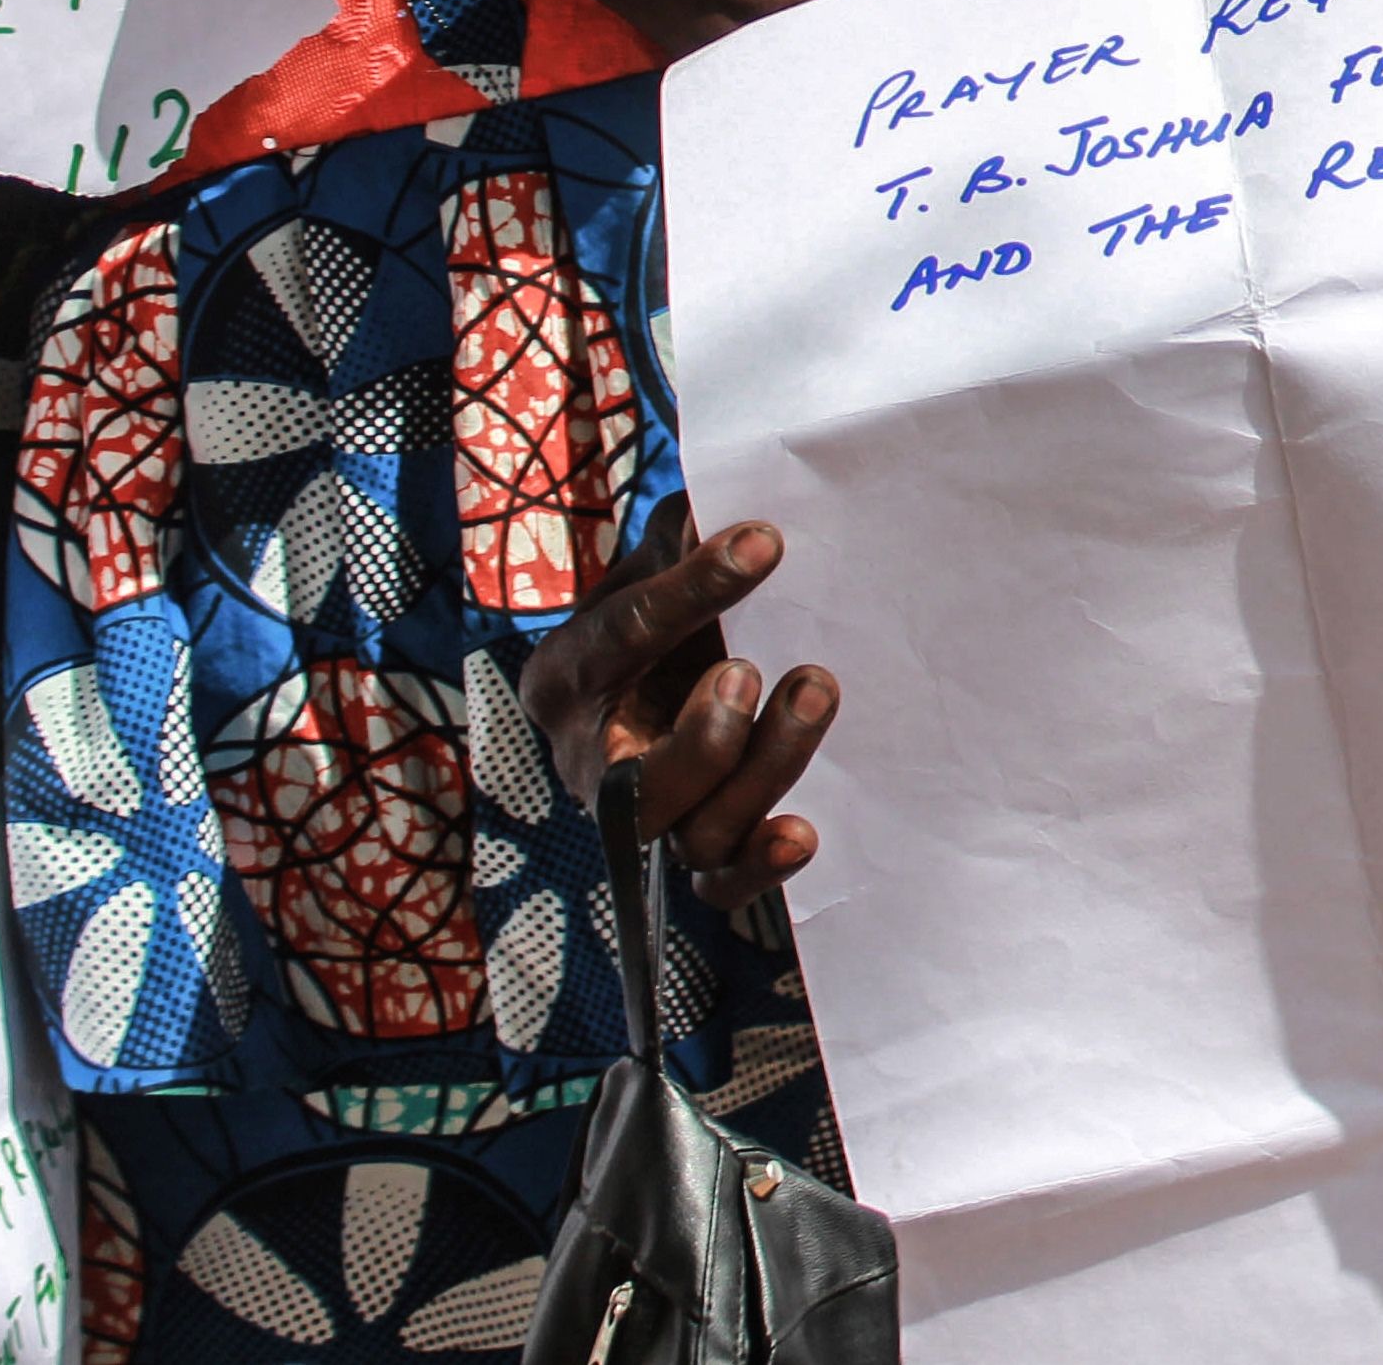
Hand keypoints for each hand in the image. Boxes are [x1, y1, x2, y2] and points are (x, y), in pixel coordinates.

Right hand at [521, 503, 837, 911]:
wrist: (661, 668)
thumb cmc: (663, 610)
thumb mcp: (657, 560)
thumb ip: (684, 533)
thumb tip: (734, 497)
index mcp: (568, 674)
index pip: (621, 637)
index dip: (691, 588)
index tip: (766, 541)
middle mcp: (593, 761)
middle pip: (640, 783)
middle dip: (705, 735)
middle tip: (752, 671)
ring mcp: (649, 815)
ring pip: (695, 831)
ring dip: (762, 771)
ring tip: (814, 691)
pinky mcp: (699, 852)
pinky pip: (721, 885)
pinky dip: (760, 867)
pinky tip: (801, 832)